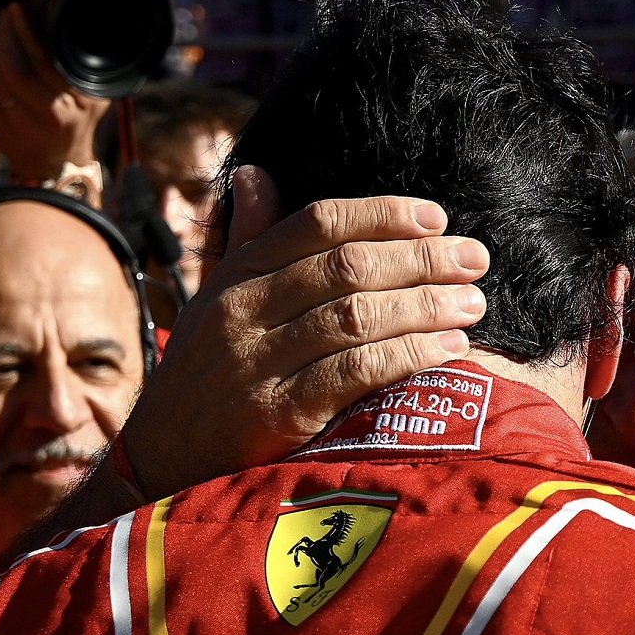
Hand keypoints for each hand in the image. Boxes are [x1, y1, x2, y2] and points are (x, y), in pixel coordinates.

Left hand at [0, 2, 107, 180]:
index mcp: (76, 103)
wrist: (59, 166)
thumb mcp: (94, 99)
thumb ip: (83, 71)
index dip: (27, 34)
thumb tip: (65, 32)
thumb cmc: (76, 124)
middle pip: (18, 69)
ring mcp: (22, 123)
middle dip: (3, 35)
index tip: (16, 11)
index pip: (47, 63)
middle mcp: (50, 115)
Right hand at [119, 166, 490, 500]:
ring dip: (426, 305)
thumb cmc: (200, 375)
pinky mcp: (276, 415)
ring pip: (357, 317)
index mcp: (236, 276)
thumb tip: (257, 174)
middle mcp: (244, 312)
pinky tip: (448, 350)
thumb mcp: (213, 299)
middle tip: (475, 259)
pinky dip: (408, 356)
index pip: (317, 224)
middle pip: (348, 267)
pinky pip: (355, 373)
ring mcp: (257, 363)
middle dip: (422, 258)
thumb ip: (246, 239)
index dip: (383, 215)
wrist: (158, 460)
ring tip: (473, 303)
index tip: (438, 218)